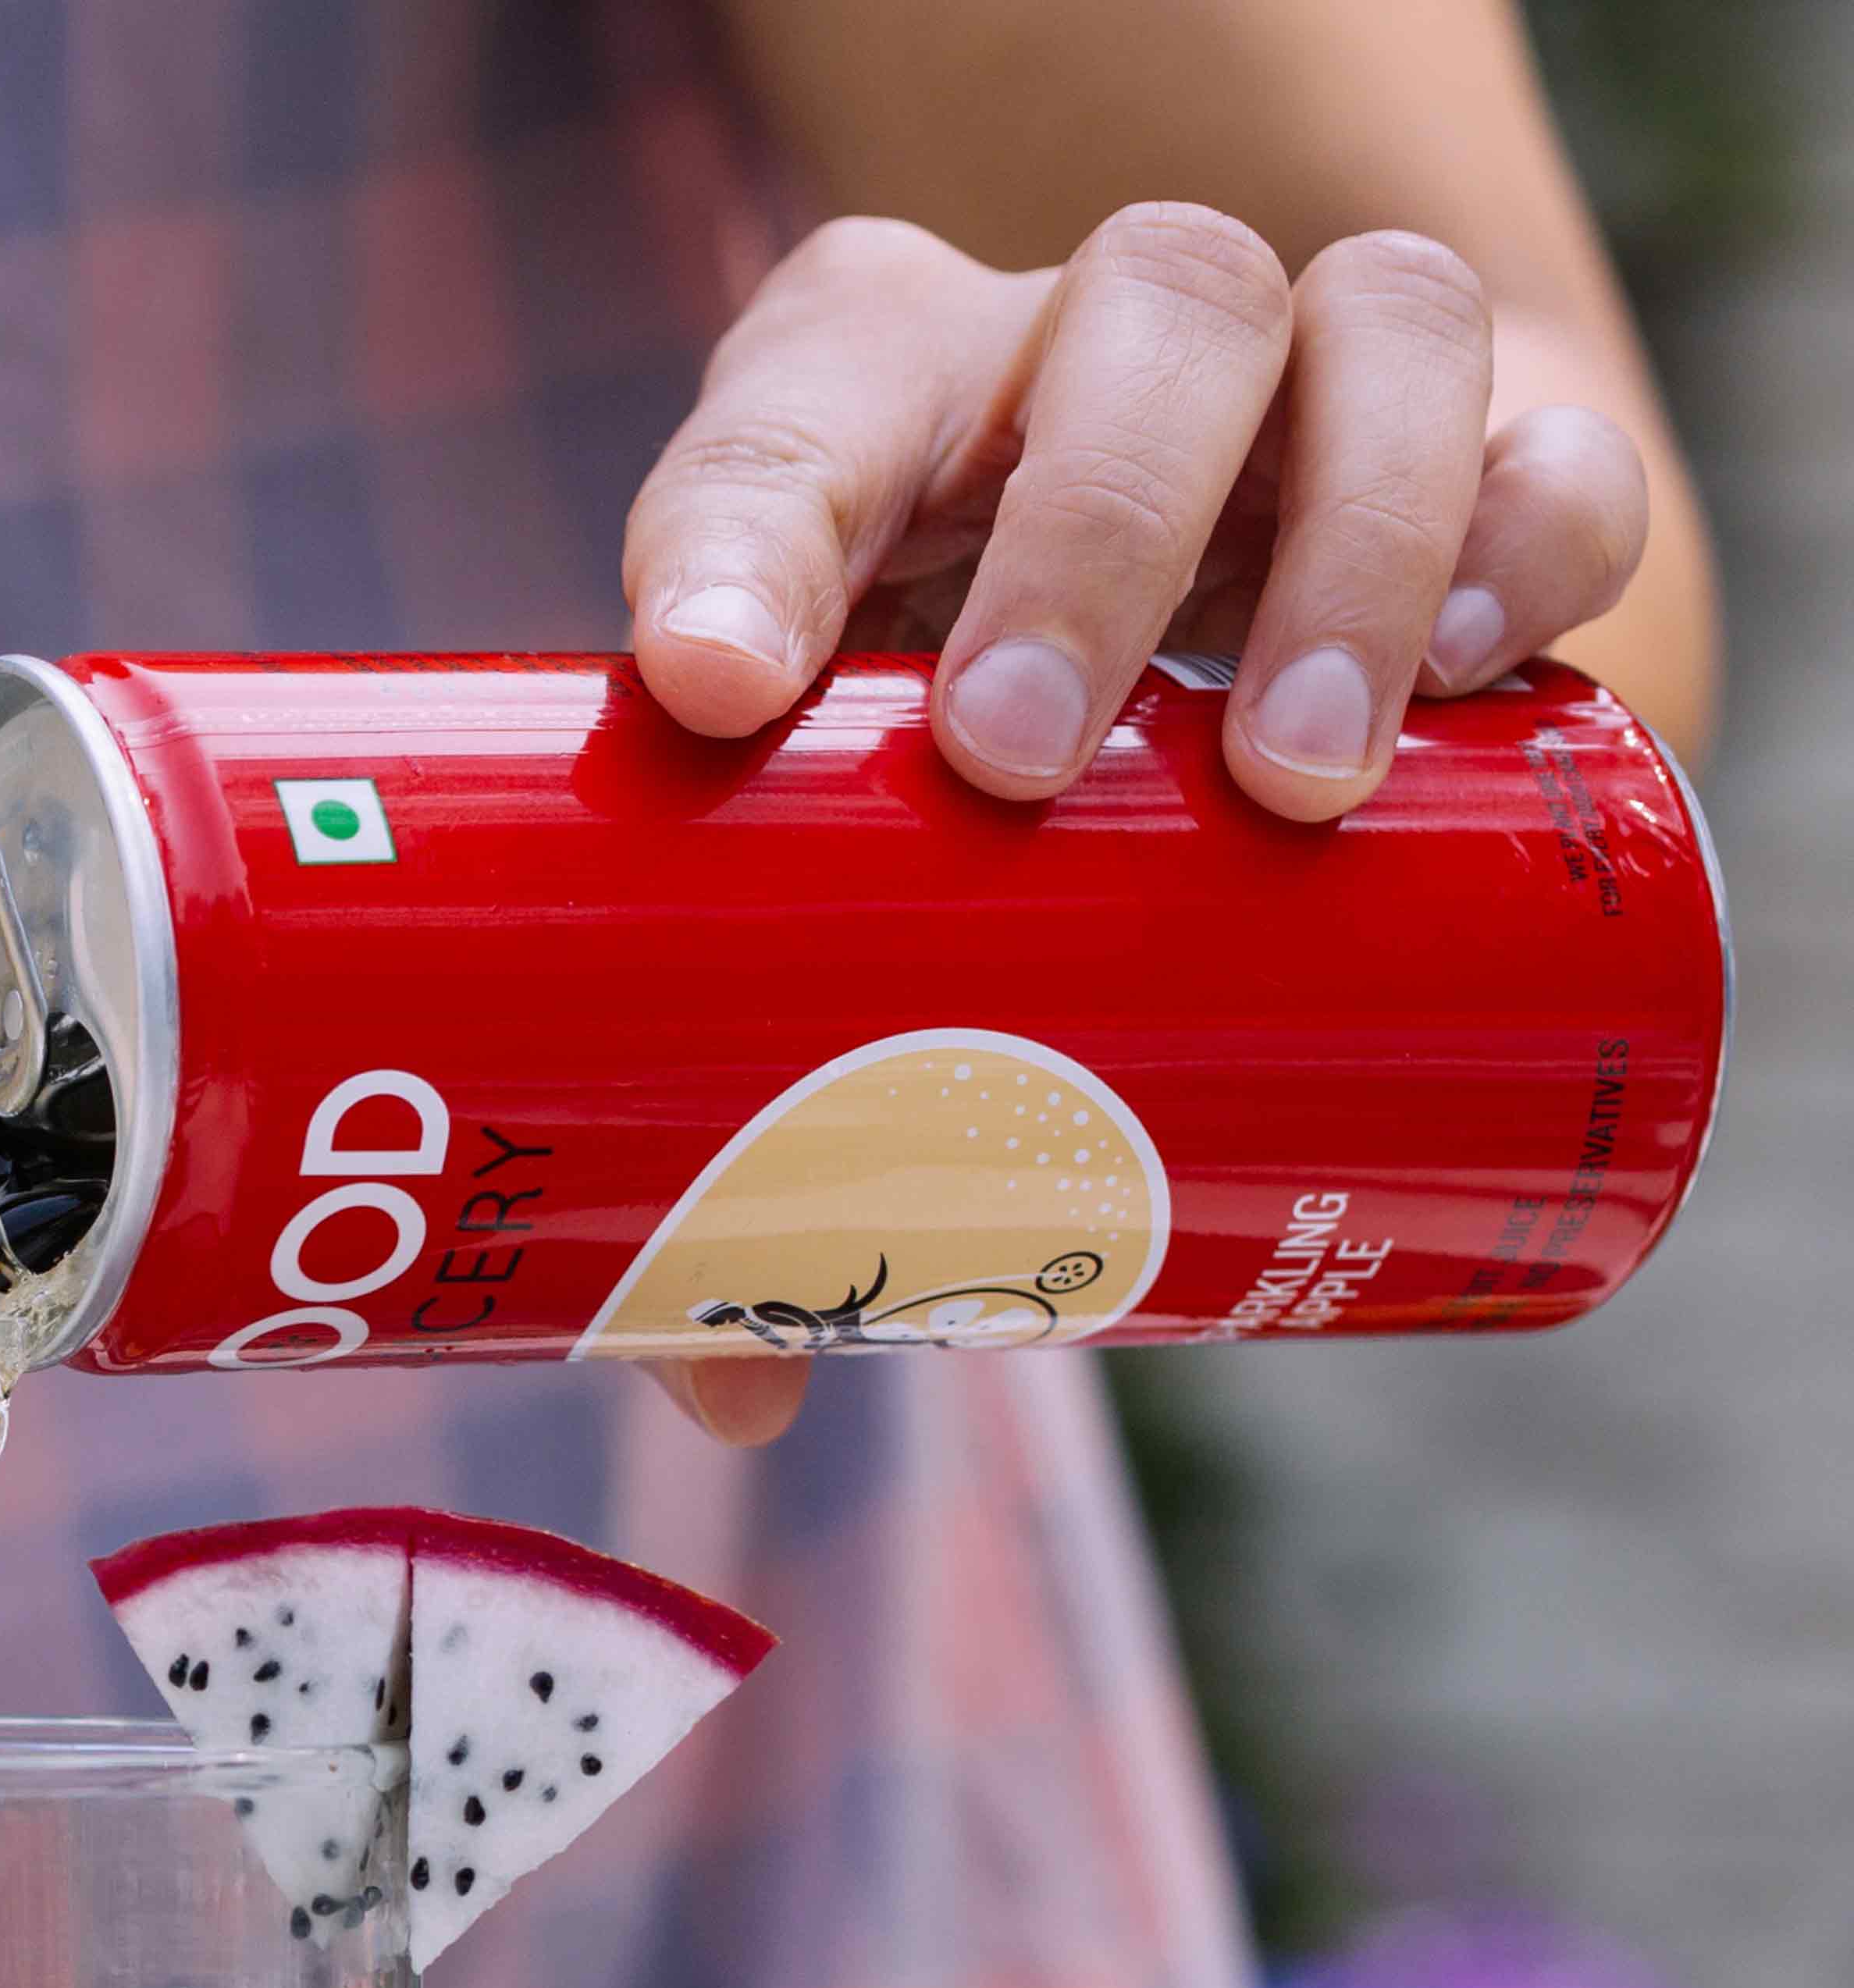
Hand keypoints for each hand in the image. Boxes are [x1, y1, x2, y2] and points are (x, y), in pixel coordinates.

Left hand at [627, 202, 1650, 1442]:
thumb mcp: (831, 906)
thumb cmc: (935, 796)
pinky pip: (1551, 442)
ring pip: (1358, 338)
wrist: (1172, 680)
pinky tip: (1487, 682)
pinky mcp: (1478, 480)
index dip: (743, 535)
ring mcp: (1303, 397)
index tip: (708, 692)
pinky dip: (1532, 542)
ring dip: (1339, 544)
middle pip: (1132, 323)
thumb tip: (729, 1393)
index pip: (800, 416)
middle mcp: (1092, 355)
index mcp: (882, 410)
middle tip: (1021, 764)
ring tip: (1290, 782)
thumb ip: (751, 1130)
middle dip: (1083, 535)